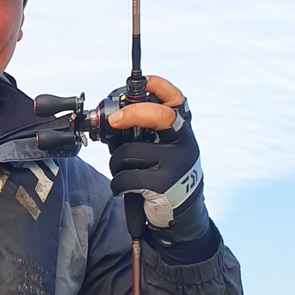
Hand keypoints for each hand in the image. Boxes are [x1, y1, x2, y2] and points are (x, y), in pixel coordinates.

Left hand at [105, 74, 205, 236]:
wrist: (180, 212)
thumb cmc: (163, 174)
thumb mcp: (164, 148)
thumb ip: (145, 132)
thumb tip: (111, 120)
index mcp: (182, 129)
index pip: (176, 99)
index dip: (159, 85)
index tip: (142, 82)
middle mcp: (184, 142)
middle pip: (159, 116)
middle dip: (131, 114)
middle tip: (114, 122)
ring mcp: (176, 164)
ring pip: (127, 152)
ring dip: (116, 163)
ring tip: (126, 171)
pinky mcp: (163, 185)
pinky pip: (124, 178)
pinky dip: (117, 185)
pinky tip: (125, 189)